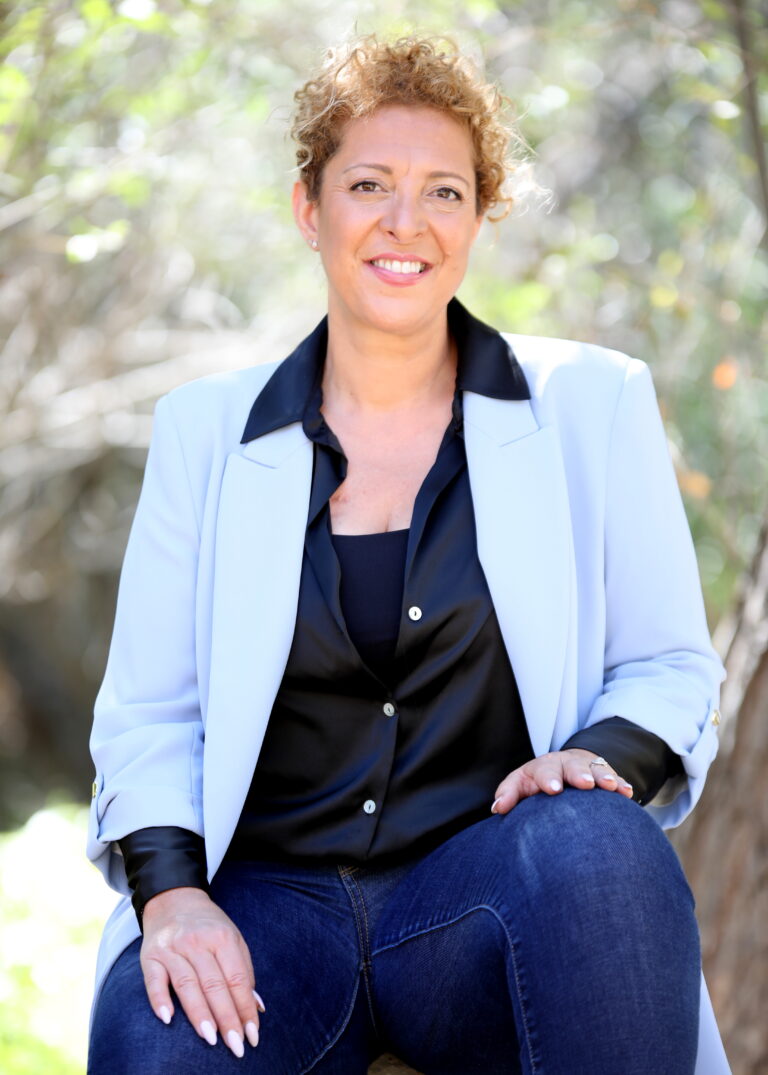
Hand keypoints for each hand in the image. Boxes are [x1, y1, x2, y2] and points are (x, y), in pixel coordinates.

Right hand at [140, 886, 265, 1056]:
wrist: (174, 900)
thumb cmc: (208, 927)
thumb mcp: (232, 939)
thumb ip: (244, 972)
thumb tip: (257, 1007)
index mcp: (222, 937)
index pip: (237, 979)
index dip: (245, 1008)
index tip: (253, 1035)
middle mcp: (197, 942)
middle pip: (214, 985)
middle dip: (227, 1018)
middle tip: (236, 1046)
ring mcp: (172, 949)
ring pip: (187, 985)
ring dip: (200, 1014)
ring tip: (211, 1039)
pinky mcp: (150, 956)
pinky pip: (154, 981)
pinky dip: (160, 999)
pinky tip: (168, 1019)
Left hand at [490, 749, 632, 813]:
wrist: (566, 766)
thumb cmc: (538, 781)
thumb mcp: (521, 783)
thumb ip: (509, 794)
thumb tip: (497, 808)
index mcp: (543, 767)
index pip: (543, 770)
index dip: (548, 778)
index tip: (553, 790)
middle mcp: (566, 764)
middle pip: (572, 766)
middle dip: (579, 774)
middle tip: (586, 784)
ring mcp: (588, 768)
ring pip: (597, 769)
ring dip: (604, 777)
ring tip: (610, 786)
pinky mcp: (606, 776)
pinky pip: (616, 778)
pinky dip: (621, 784)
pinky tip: (627, 792)